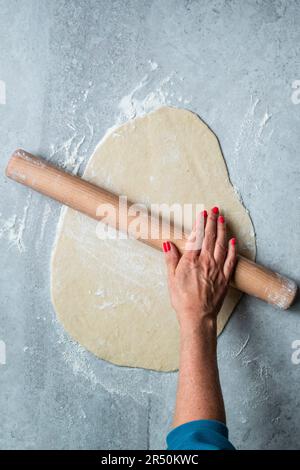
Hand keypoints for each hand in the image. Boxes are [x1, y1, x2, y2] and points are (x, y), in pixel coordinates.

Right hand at [163, 207, 236, 332]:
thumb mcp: (171, 278)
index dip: (200, 223)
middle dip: (212, 221)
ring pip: (221, 245)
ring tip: (222, 219)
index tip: (202, 213)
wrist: (197, 315)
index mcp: (191, 261)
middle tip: (214, 210)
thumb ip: (171, 259)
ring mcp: (217, 269)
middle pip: (210, 237)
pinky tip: (233, 240)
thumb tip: (168, 243)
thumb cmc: (182, 299)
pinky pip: (230, 260)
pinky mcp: (225, 277)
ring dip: (222, 230)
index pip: (196, 237)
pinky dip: (232, 248)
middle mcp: (206, 262)